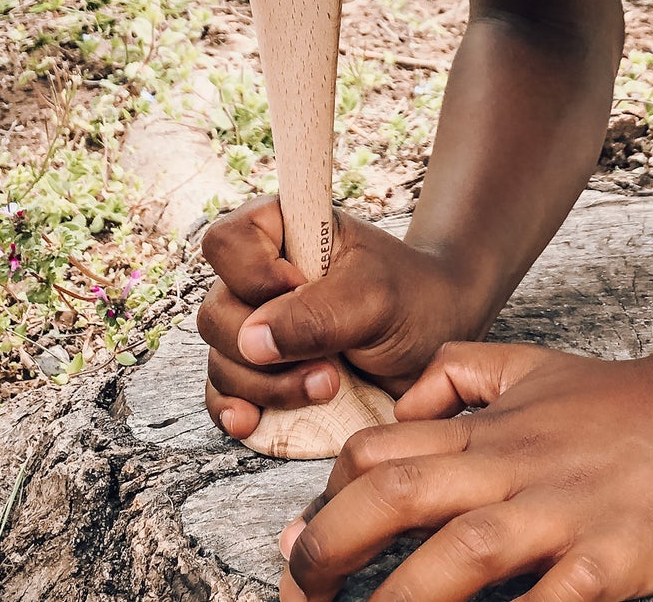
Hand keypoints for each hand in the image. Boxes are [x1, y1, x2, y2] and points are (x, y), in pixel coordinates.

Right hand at [197, 196, 489, 439]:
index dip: (251, 274)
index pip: (226, 242)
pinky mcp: (262, 372)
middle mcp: (260, 277)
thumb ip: (317, 314)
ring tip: (329, 387)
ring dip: (267, 385)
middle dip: (265, 350)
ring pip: (221, 359)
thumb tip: (254, 340)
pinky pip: (224, 395)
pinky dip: (236, 410)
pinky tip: (254, 420)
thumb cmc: (411, 298)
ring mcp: (258, 327)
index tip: (299, 291)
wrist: (436, 339)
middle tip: (327, 364)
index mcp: (281, 232)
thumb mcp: (375, 298)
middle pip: (216, 313)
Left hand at [277, 341, 652, 601]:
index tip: (297, 548)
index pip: (377, 452)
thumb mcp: (531, 365)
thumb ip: (459, 374)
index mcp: (487, 430)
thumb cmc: (626, 399)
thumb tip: (401, 406)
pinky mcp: (614, 561)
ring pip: (457, 556)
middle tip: (298, 598)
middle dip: (328, 553)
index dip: (323, 501)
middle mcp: (511, 467)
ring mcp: (562, 514)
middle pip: (396, 498)